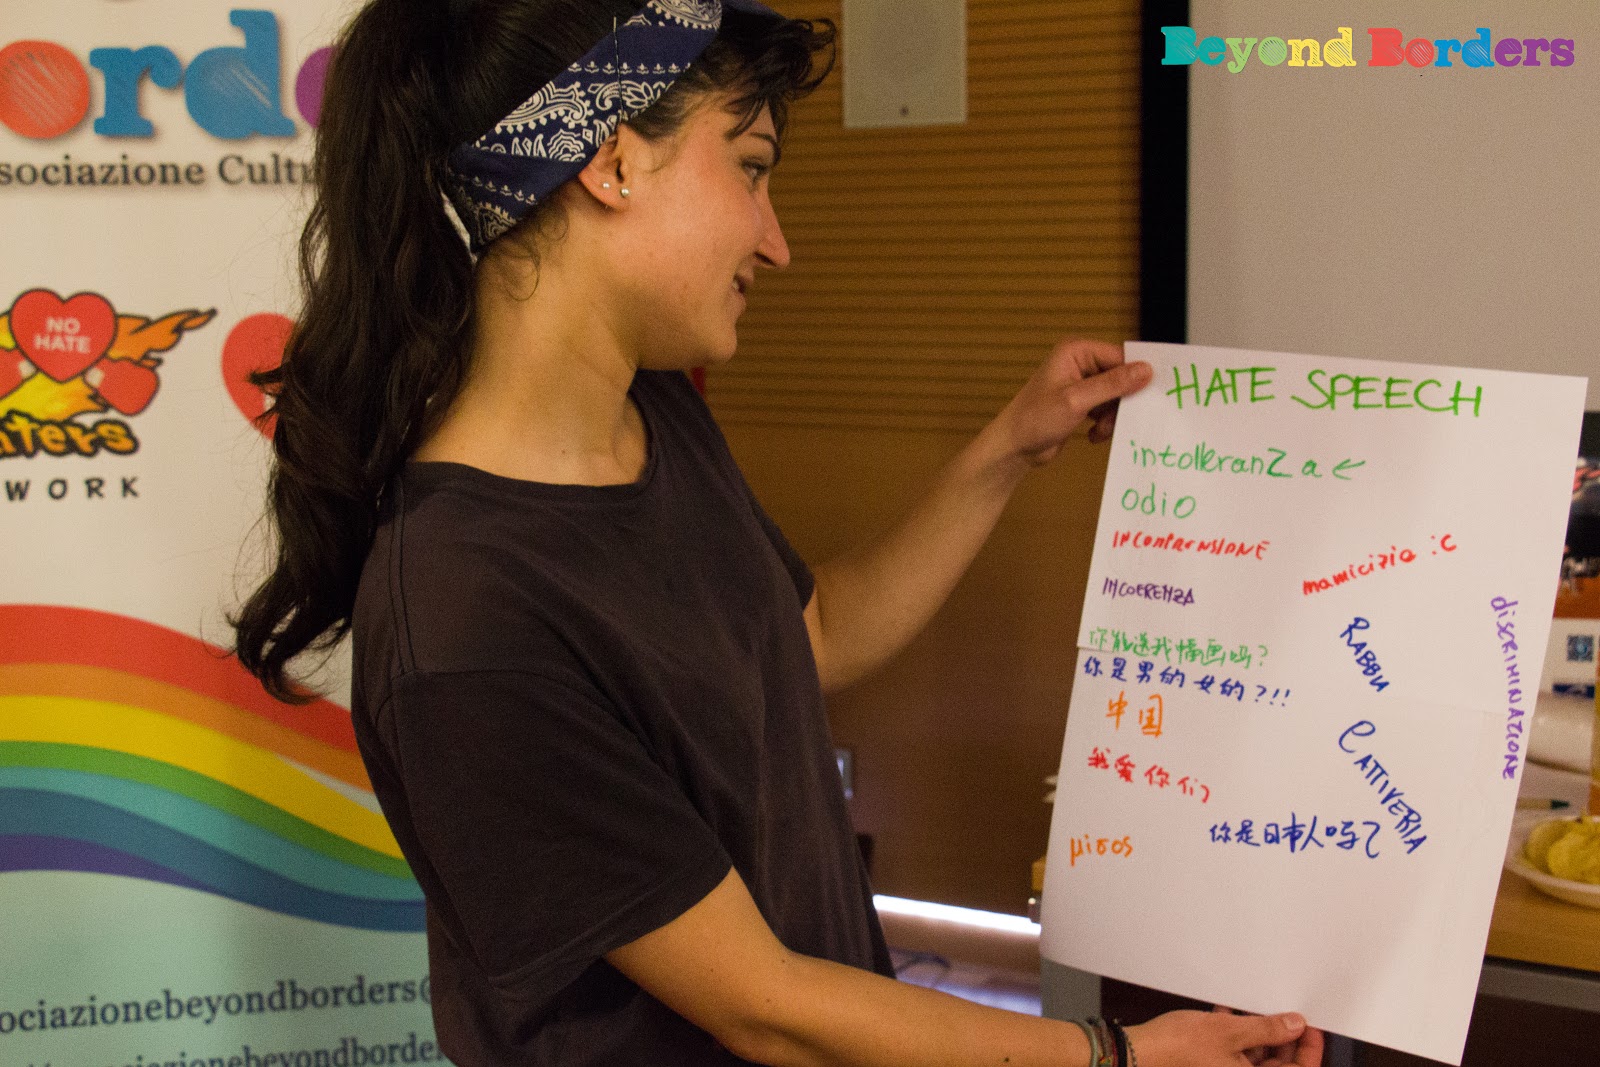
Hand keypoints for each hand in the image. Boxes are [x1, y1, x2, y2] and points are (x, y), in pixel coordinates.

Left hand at [995, 339, 1151, 466]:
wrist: (1014, 448)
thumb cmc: (1035, 419)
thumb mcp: (1076, 400)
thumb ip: (1112, 385)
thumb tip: (1146, 370)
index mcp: (1076, 351)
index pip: (1119, 356)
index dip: (1136, 375)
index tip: (1151, 394)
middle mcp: (1080, 363)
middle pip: (1121, 377)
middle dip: (1121, 401)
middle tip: (1121, 419)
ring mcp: (1081, 384)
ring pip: (1116, 397)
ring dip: (1112, 417)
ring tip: (1100, 430)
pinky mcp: (1082, 404)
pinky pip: (1107, 410)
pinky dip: (1104, 424)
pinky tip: (1093, 435)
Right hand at [1126, 1008, 1323, 1066]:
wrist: (1139, 1052)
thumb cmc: (1179, 1049)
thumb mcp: (1230, 1032)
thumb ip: (1267, 1029)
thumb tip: (1295, 1025)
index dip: (1308, 1049)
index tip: (1310, 1027)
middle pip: (1277, 1065)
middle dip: (1282, 1039)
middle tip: (1284, 1013)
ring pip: (1256, 1057)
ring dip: (1257, 1034)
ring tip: (1253, 1009)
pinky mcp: (1210, 1065)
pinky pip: (1234, 1053)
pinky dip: (1236, 1036)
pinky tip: (1227, 1014)